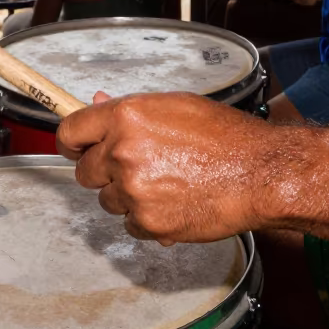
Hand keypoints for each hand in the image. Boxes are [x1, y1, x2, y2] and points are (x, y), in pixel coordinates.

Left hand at [56, 91, 277, 244]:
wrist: (258, 172)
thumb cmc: (224, 136)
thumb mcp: (173, 105)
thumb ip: (128, 109)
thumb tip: (96, 103)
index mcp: (126, 116)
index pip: (70, 132)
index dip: (71, 142)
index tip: (75, 148)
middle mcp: (123, 152)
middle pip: (84, 172)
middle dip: (103, 171)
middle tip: (134, 167)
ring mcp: (134, 191)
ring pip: (108, 200)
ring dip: (127, 196)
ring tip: (164, 183)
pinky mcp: (148, 223)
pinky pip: (130, 225)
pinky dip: (146, 219)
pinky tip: (173, 202)